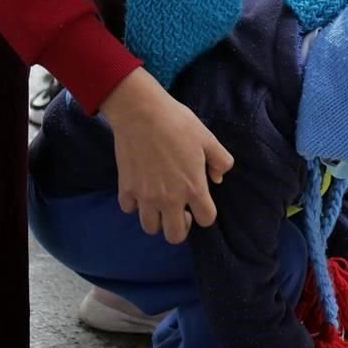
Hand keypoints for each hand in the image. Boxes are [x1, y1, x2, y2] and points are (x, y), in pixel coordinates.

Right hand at [100, 68, 233, 243]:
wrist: (140, 112)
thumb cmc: (178, 123)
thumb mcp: (208, 138)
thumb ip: (220, 161)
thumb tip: (218, 178)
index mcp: (193, 188)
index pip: (206, 220)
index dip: (205, 214)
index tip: (199, 203)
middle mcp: (170, 199)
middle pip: (175, 236)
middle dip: (180, 227)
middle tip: (178, 209)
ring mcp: (146, 196)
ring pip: (150, 228)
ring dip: (156, 219)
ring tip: (158, 203)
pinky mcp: (126, 188)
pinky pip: (129, 209)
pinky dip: (134, 203)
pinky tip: (139, 189)